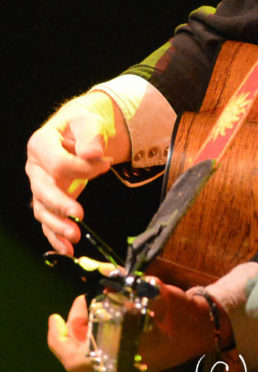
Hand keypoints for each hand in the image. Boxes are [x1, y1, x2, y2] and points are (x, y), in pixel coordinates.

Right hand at [26, 92, 130, 254]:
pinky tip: (66, 250)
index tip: (107, 164)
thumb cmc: (82, 125)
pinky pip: (48, 221)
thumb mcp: (88, 121)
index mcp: (41, 144)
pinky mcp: (48, 200)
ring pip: (42, 210)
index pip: (58, 163)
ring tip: (74, 238)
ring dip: (56, 226)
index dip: (82, 168)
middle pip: (42, 190)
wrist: (79, 131)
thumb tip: (92, 154)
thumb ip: (90, 135)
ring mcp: (40, 185)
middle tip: (79, 214)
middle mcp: (35, 167)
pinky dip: (55, 237)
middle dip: (60, 205)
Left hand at [47, 281, 233, 371]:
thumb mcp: (155, 294)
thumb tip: (106, 278)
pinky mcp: (137, 356)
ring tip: (95, 302)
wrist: (208, 326)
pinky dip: (102, 328)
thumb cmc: (182, 313)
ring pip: (93, 351)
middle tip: (80, 302)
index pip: (76, 357)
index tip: (55, 316)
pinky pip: (108, 346)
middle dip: (75, 327)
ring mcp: (128, 362)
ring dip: (88, 328)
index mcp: (121, 353)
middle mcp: (121, 363)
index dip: (61, 337)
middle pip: (80, 355)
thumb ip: (130, 288)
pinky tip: (112, 309)